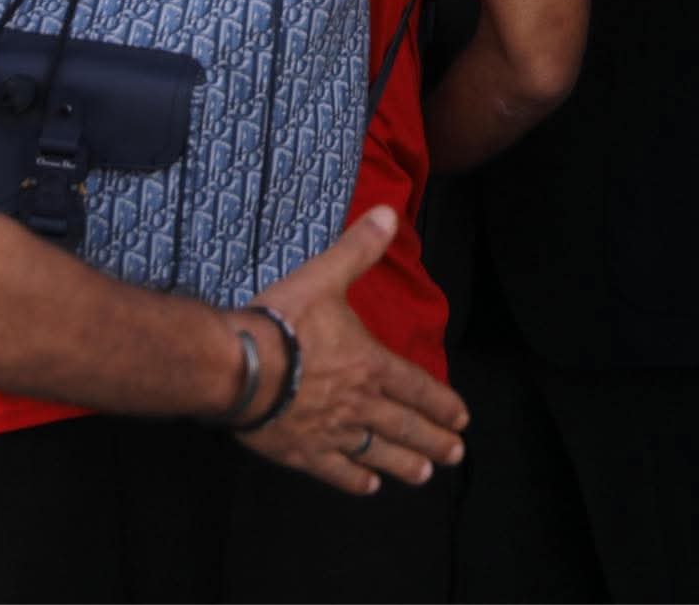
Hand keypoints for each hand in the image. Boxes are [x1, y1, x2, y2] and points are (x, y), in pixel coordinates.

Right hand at [237, 206, 469, 496]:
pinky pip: (334, 470)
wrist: (237, 366)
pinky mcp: (300, 452)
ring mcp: (330, 431)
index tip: (462, 419)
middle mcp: (357, 403)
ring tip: (424, 476)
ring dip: (403, 463)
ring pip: (376, 452)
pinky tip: (369, 486)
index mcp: (369, 365)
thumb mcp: (325, 275)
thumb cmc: (282, 321)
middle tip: (455, 456)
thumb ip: (358, 248)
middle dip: (432, 440)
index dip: (441, 403)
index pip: (415, 386)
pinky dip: (354, 479)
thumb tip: (388, 212)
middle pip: (403, 425)